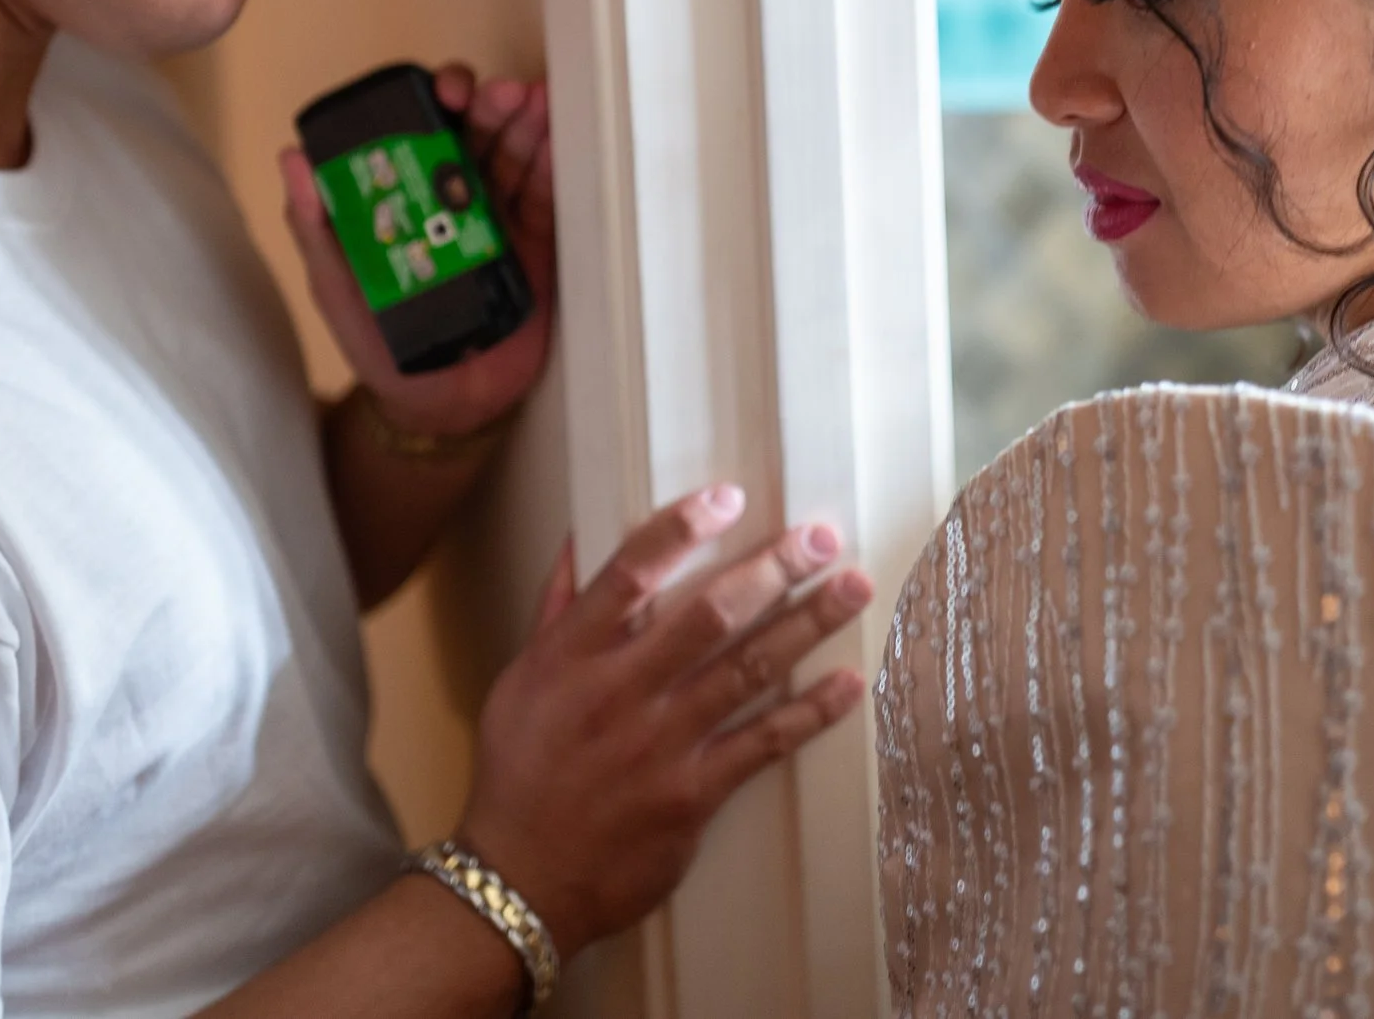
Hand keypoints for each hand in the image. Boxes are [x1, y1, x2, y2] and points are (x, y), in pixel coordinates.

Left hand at [280, 65, 556, 437]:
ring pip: (514, 155)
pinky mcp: (535, 247)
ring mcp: (498, 217)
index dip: (434, 99)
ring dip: (526, 124)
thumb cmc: (377, 341)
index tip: (443, 91)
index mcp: (408, 192)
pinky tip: (559, 143)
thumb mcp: (335, 282)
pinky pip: (545, 198)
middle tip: (499, 95)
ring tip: (535, 105)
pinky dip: (554, 166)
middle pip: (476, 131)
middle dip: (490, 105)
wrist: (435, 404)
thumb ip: (316, 225)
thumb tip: (291, 160)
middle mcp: (455, 193)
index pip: (422, 128)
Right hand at [453, 485, 874, 959]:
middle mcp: (619, 691)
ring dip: (808, 625)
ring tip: (854, 588)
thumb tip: (579, 535)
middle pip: (709, 614)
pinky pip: (762, 744)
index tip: (729, 496)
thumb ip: (557, 607)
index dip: (682, 528)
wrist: (519, 877)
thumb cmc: (520, 770)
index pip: (631, 573)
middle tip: (822, 536)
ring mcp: (660, 744)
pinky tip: (848, 682)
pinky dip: (810, 713)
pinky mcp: (691, 795)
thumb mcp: (521, 679)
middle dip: (773, 569)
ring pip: (747, 670)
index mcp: (571, 655)